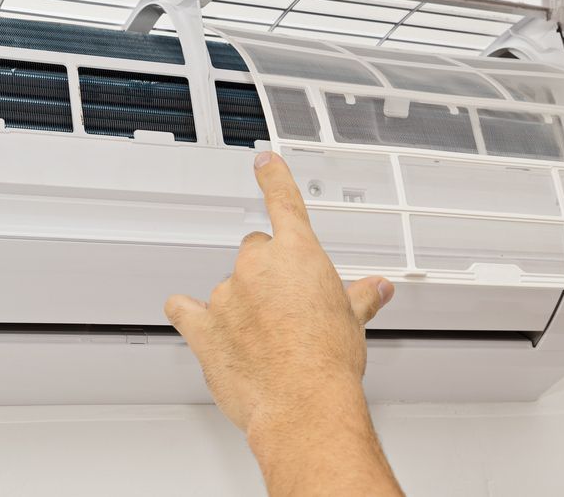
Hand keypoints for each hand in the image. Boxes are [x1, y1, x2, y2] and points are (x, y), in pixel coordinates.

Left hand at [164, 152, 401, 495]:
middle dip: (270, 272)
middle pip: (256, 251)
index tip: (264, 162)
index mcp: (298, 253)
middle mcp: (258, 266)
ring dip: (242, 302)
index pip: (284, 202)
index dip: (274, 177)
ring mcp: (227, 295)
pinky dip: (190, 313)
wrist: (303, 402)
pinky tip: (195, 318)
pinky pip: (185, 310)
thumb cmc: (329, 361)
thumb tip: (378, 289)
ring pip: (230, 286)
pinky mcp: (203, 327)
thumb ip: (362, 297)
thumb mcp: (354, 320)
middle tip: (289, 307)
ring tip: (265, 338)